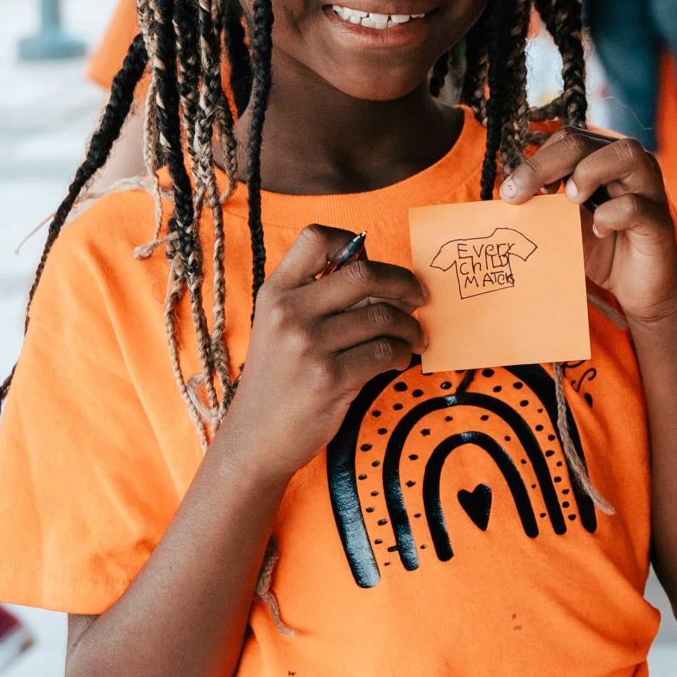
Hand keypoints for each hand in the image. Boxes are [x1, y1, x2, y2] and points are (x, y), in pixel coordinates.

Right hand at [219, 225, 426, 482]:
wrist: (256, 438)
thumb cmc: (280, 379)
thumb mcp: (280, 327)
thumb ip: (318, 296)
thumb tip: (378, 271)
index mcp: (276, 292)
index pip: (316, 238)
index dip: (352, 241)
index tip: (374, 263)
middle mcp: (288, 313)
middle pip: (364, 274)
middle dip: (403, 283)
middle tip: (420, 297)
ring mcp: (308, 347)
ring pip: (382, 316)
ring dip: (410, 326)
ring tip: (414, 337)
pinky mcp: (329, 380)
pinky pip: (385, 353)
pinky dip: (403, 354)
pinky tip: (400, 359)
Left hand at [500, 129, 676, 326]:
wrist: (637, 291)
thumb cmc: (602, 251)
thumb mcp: (566, 222)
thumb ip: (547, 202)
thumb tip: (507, 191)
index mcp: (606, 159)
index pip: (568, 139)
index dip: (536, 160)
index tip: (512, 191)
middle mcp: (631, 165)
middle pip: (585, 141)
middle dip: (544, 164)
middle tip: (517, 194)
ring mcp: (650, 189)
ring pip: (626, 154)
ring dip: (587, 173)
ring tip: (571, 201)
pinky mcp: (659, 220)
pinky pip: (634, 205)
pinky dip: (609, 216)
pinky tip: (599, 231)